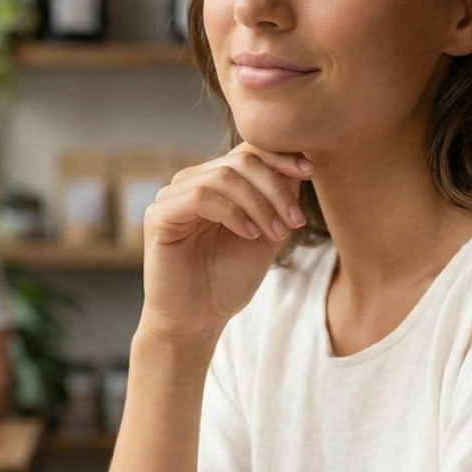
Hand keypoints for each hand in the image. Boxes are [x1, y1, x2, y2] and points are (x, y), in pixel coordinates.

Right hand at [141, 144, 314, 340]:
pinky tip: (249, 234)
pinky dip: (233, 213)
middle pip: (241, 161)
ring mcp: (172, 196)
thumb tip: (301, 164)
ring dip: (259, 204)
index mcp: (216, 183)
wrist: (198, 320)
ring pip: (224, 176)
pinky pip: (200, 196)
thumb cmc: (228, 281)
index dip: (282, 156)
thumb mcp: (266, 235)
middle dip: (276, 188)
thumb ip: (279, 202)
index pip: (249, 151)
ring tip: (276, 234)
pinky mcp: (159, 215)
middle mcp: (192, 182)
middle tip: (294, 221)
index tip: (312, 171)